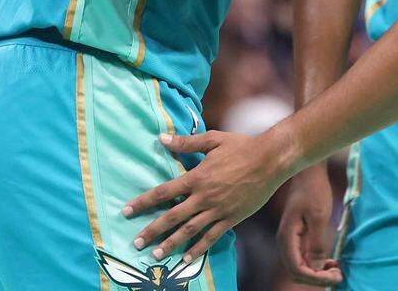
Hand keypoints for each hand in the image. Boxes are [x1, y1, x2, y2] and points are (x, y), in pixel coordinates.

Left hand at [123, 130, 290, 264]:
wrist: (271, 159)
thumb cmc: (241, 146)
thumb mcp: (213, 140)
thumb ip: (186, 143)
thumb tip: (162, 139)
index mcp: (197, 177)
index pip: (164, 192)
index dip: (143, 202)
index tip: (126, 211)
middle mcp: (204, 197)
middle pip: (172, 217)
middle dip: (152, 230)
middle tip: (135, 242)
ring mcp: (218, 210)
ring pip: (189, 231)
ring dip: (171, 243)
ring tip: (156, 254)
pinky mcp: (231, 218)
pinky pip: (211, 237)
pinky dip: (198, 249)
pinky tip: (186, 259)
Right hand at [277, 165, 341, 285]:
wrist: (309, 171)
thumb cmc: (314, 189)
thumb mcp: (319, 216)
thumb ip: (316, 243)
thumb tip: (316, 268)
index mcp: (287, 238)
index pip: (297, 270)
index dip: (316, 278)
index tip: (335, 277)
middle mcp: (285, 241)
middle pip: (297, 272)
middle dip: (317, 278)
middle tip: (338, 276)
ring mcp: (290, 239)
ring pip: (300, 266)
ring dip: (317, 272)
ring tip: (337, 270)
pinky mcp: (297, 235)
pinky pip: (304, 256)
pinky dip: (317, 263)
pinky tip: (331, 261)